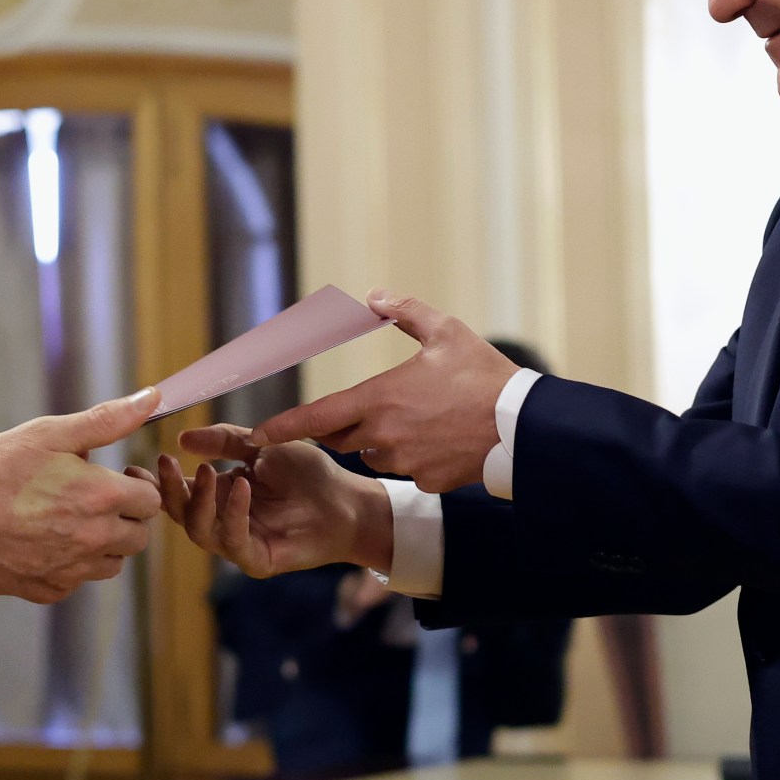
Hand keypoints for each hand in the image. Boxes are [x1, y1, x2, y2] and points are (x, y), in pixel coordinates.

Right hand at [0, 389, 162, 603]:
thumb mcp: (50, 433)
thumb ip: (107, 419)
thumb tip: (151, 398)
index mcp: (102, 497)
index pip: (151, 499)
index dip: (136, 485)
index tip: (117, 477)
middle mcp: (95, 538)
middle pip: (139, 535)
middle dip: (126, 516)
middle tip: (96, 498)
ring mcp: (73, 569)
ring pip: (113, 563)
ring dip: (105, 543)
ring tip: (73, 519)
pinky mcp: (50, 590)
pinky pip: (79, 580)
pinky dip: (73, 564)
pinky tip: (48, 541)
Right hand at [147, 423, 390, 577]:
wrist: (348, 500)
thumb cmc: (309, 474)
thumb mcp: (262, 447)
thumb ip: (225, 442)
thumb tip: (181, 438)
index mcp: (219, 496)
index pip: (178, 493)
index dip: (156, 482)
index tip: (135, 466)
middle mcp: (222, 522)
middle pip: (180, 514)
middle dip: (168, 491)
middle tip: (164, 465)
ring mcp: (238, 543)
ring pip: (199, 531)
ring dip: (198, 501)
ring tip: (205, 472)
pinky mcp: (258, 560)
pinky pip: (233, 542)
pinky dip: (233, 513)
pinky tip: (241, 486)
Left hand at [251, 290, 518, 492]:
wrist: (523, 427)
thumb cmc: (484, 374)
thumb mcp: (445, 331)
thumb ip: (404, 312)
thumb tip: (374, 297)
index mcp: (380, 398)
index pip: (317, 417)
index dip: (283, 427)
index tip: (256, 435)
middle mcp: (384, 435)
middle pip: (342, 437)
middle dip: (344, 424)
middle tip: (368, 405)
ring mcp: (405, 462)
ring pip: (374, 454)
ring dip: (380, 440)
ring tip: (417, 418)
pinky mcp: (427, 482)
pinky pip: (406, 470)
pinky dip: (412, 456)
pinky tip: (439, 439)